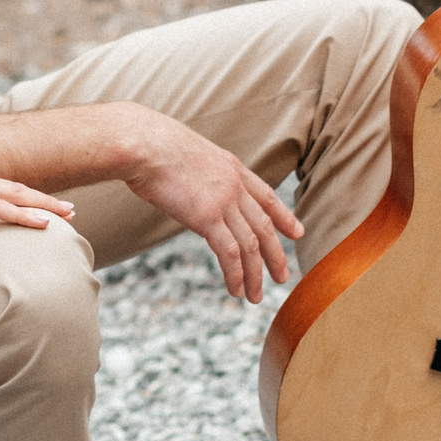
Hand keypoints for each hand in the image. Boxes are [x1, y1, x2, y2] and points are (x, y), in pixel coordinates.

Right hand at [0, 111, 77, 230]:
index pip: (4, 189)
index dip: (27, 197)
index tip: (46, 205)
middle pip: (19, 190)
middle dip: (46, 201)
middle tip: (72, 211)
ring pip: (17, 198)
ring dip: (45, 206)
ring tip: (69, 215)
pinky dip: (24, 216)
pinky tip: (42, 223)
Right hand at [115, 107, 301, 302]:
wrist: (143, 144)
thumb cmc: (153, 145)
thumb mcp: (188, 154)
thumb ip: (200, 173)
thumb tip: (191, 185)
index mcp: (232, 168)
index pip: (267, 196)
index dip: (284, 216)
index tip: (296, 233)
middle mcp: (235, 186)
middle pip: (265, 226)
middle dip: (276, 254)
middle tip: (282, 276)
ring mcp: (223, 202)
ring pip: (251, 245)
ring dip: (255, 274)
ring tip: (255, 296)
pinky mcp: (207, 218)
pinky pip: (229, 252)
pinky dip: (236, 274)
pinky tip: (236, 290)